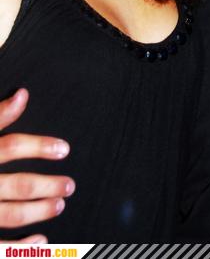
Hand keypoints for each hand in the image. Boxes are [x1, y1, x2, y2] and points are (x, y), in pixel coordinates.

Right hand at [0, 89, 74, 241]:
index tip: (65, 149)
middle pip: (18, 186)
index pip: (11, 146)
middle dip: (48, 186)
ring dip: (39, 211)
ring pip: (11, 214)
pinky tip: (41, 239)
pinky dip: (20, 247)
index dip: (40, 146)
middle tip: (69, 185)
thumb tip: (23, 94)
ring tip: (59, 205)